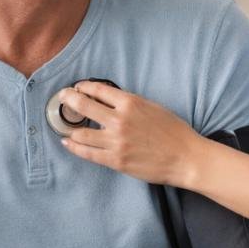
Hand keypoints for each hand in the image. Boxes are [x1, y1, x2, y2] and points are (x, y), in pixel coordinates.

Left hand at [58, 80, 205, 186]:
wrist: (185, 157)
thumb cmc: (174, 131)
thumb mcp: (153, 107)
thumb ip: (130, 104)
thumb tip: (109, 101)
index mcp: (131, 103)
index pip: (99, 90)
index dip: (84, 87)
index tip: (77, 87)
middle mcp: (120, 120)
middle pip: (83, 106)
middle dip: (68, 99)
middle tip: (62, 97)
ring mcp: (116, 142)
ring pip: (81, 132)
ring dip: (69, 126)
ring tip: (63, 124)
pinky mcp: (115, 160)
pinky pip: (87, 153)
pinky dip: (74, 146)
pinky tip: (67, 142)